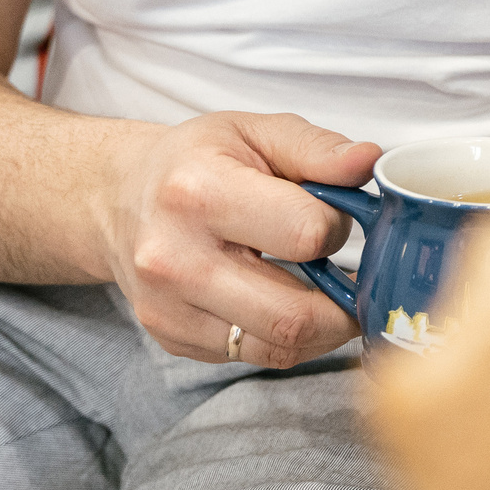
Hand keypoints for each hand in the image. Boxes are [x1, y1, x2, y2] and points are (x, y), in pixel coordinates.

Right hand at [102, 110, 380, 368]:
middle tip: (359, 281)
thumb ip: (317, 148)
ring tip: (330, 295)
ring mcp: (168, 307)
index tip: (335, 219)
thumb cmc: (198, 161)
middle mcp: (174, 258)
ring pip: (278, 346)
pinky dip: (288, 339)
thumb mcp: (255, 131)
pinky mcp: (171, 336)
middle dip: (345, 304)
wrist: (119, 197)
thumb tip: (369, 162)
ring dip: (323, 329)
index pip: (305, 234)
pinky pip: (254, 357)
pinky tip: (289, 305)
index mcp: (199, 192)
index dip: (336, 228)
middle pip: (293, 313)